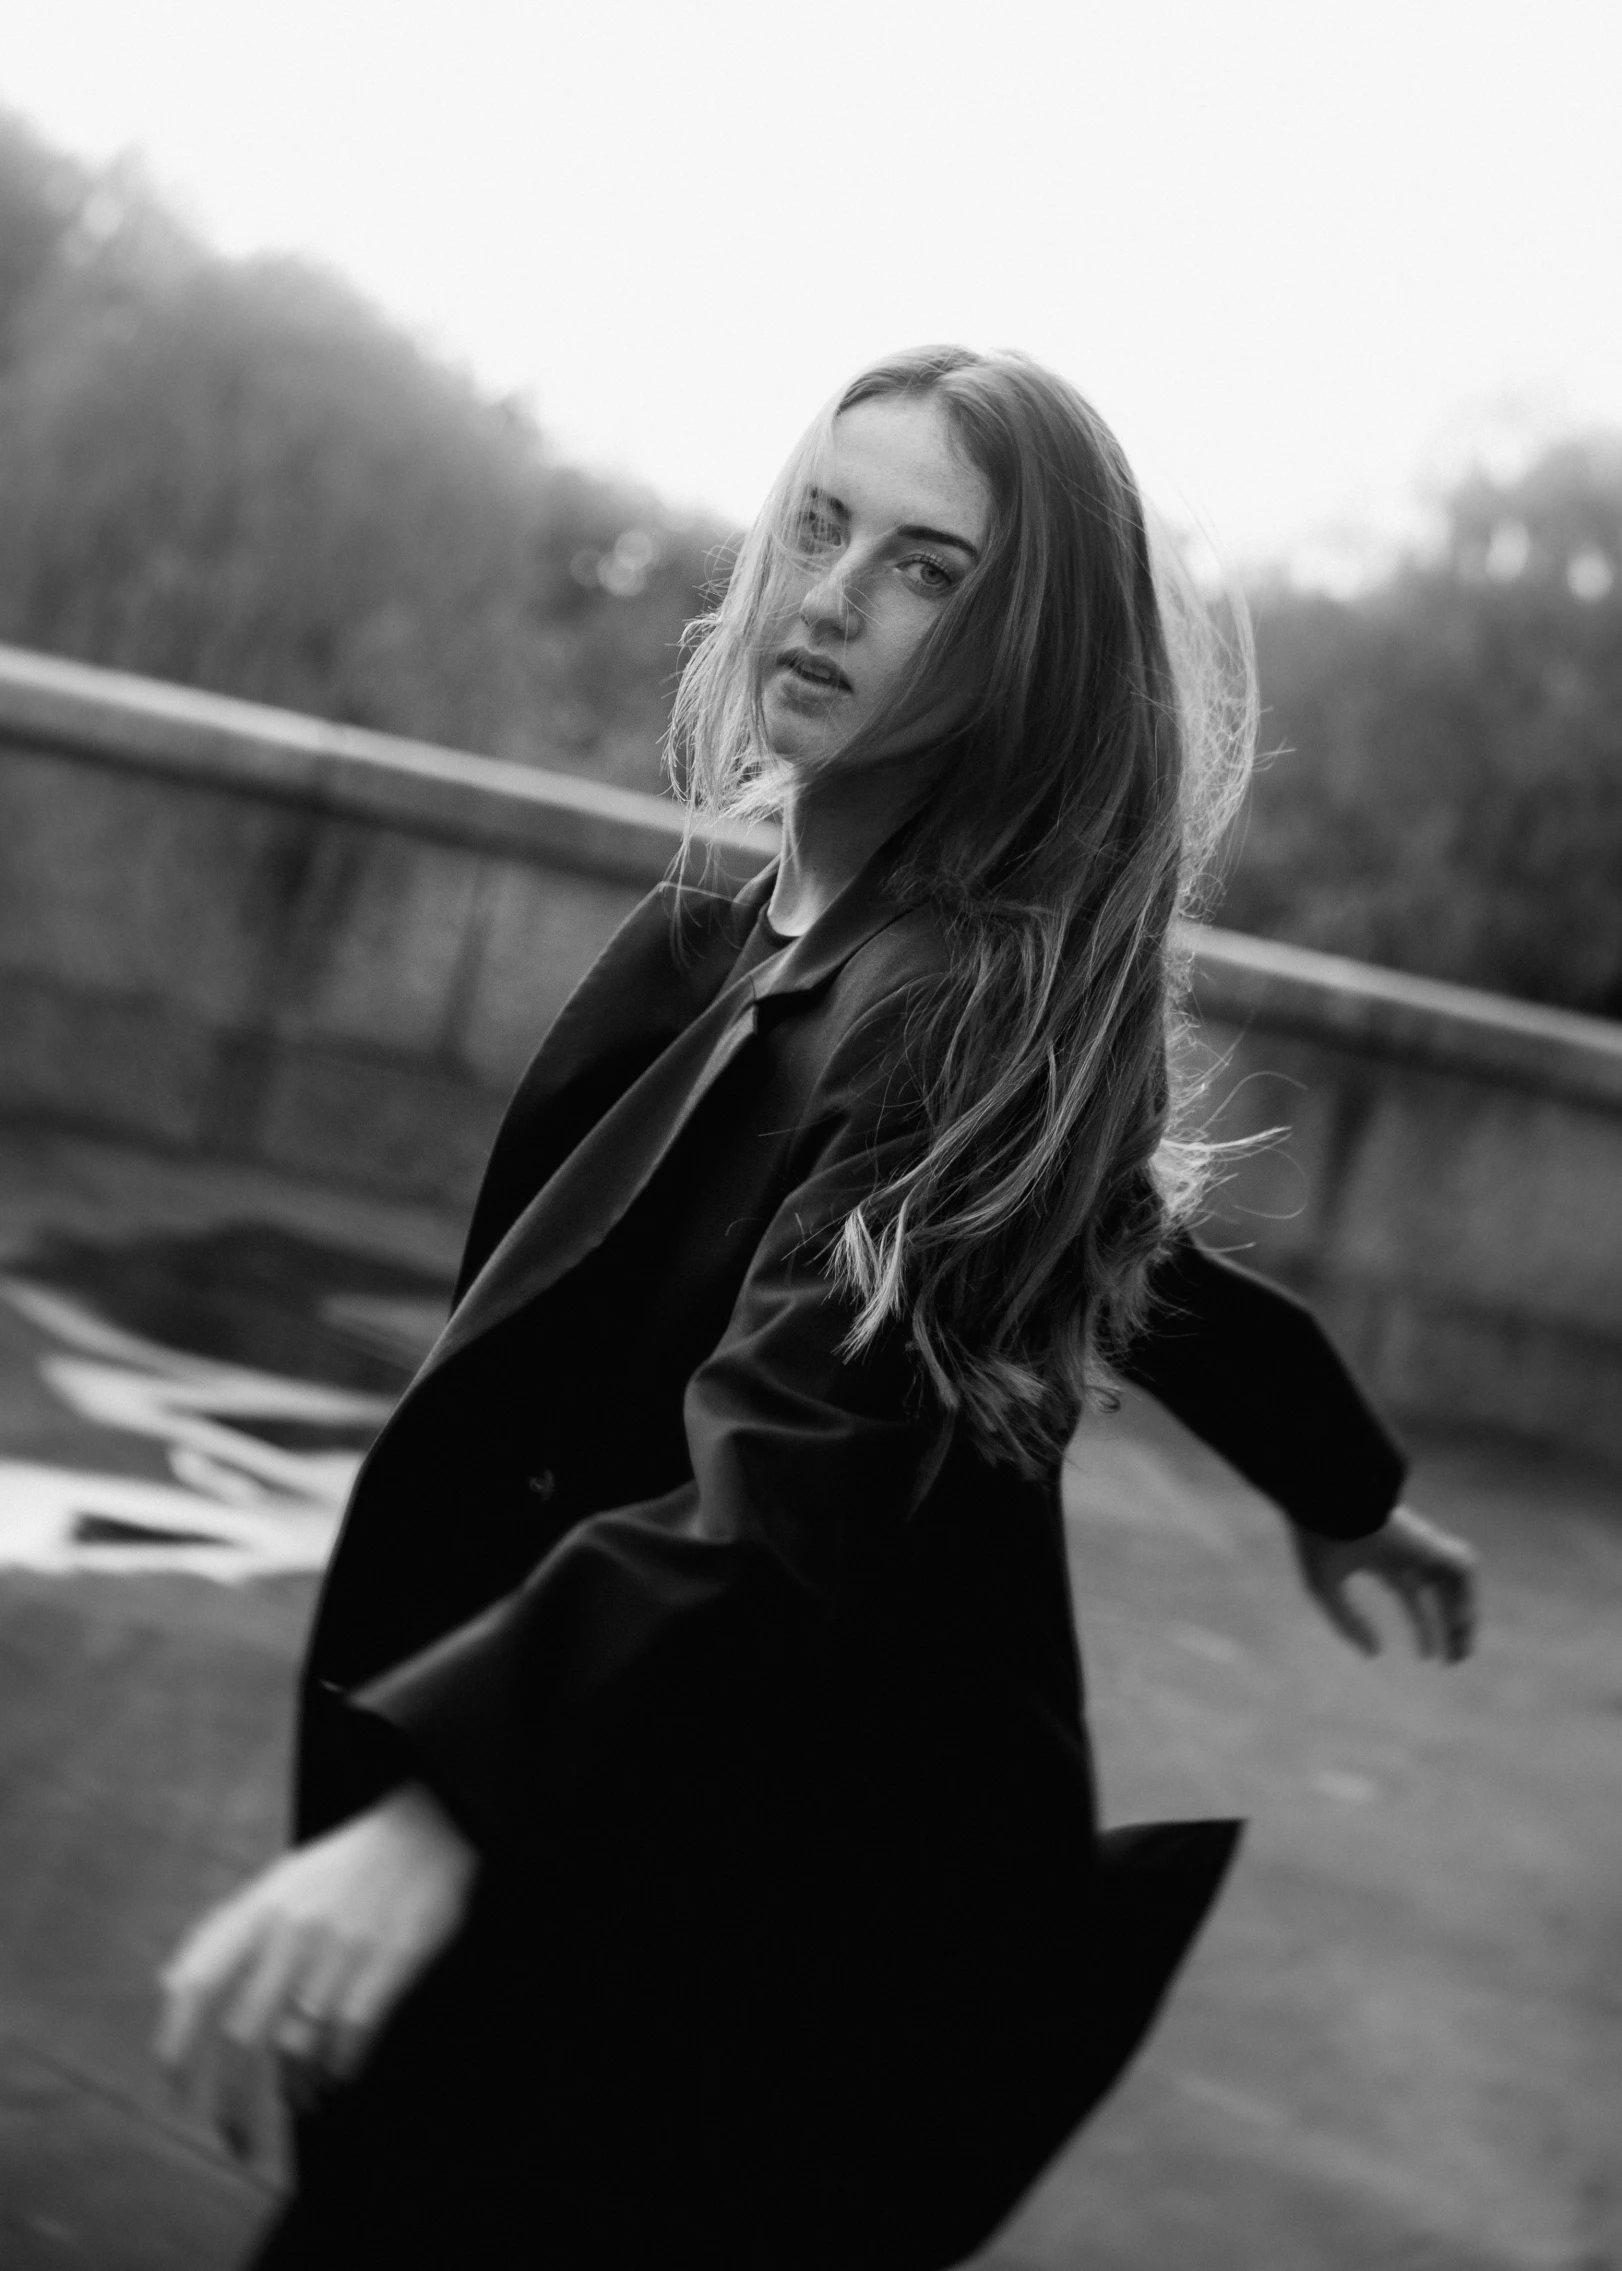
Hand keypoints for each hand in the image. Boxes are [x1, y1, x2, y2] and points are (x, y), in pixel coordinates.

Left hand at [155, 1781, 476, 2162]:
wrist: (427, 1829)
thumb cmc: (343, 1867)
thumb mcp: (278, 1882)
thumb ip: (224, 1930)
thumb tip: (167, 1983)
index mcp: (261, 1907)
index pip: (198, 1983)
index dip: (176, 2045)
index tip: (175, 2093)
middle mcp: (295, 1928)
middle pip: (245, 2035)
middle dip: (233, 2102)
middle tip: (237, 2139)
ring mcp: (344, 1946)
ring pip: (298, 2045)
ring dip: (294, 2089)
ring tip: (300, 2102)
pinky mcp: (393, 1960)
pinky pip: (352, 2036)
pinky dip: (340, 2069)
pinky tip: (339, 2076)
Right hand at [1292, 1503, 1477, 1663]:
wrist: (1328, 1499)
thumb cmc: (1320, 1540)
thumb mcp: (1325, 1588)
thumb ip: (1348, 1622)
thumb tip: (1374, 1654)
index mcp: (1380, 1560)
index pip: (1410, 1595)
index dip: (1421, 1625)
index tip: (1427, 1658)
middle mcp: (1405, 1553)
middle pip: (1439, 1592)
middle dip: (1450, 1625)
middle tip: (1457, 1661)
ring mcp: (1419, 1546)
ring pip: (1454, 1583)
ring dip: (1465, 1614)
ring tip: (1464, 1650)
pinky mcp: (1430, 1541)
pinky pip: (1461, 1568)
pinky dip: (1466, 1593)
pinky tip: (1460, 1620)